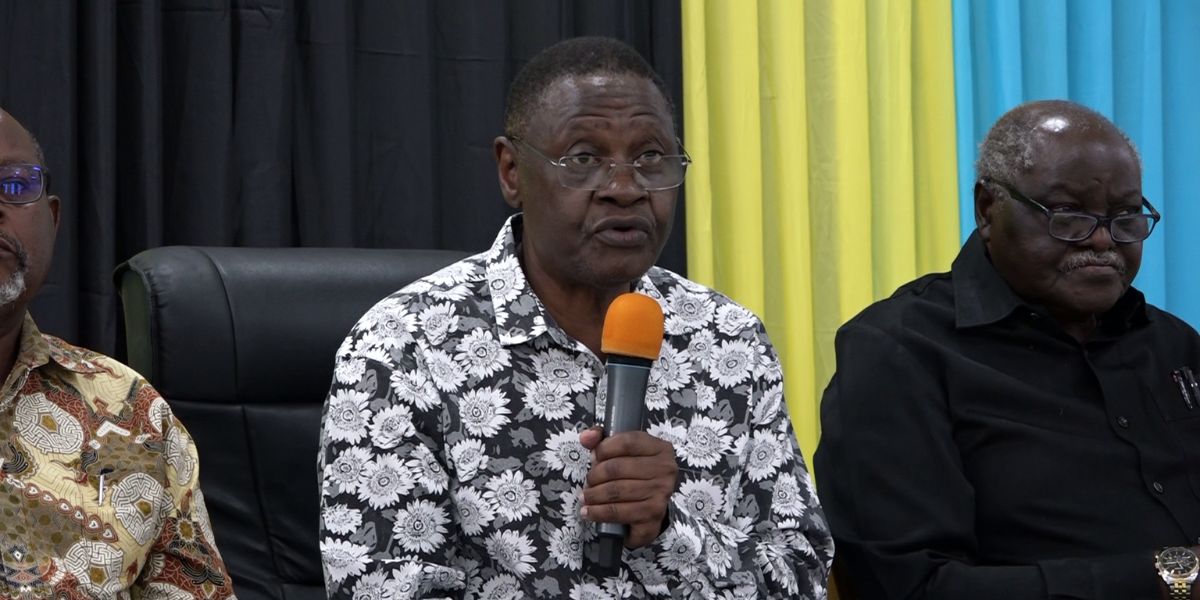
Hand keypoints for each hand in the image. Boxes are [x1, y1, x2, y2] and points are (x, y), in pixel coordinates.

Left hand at [579, 426, 677, 547]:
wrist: (652, 506)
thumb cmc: (636, 475)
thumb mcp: (624, 452)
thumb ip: (603, 440)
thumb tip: (586, 437)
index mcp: (660, 449)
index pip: (628, 442)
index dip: (605, 448)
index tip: (594, 456)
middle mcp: (665, 469)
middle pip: (618, 468)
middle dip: (595, 475)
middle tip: (588, 481)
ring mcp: (660, 493)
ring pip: (616, 491)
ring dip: (594, 495)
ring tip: (585, 496)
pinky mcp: (653, 515)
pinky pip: (618, 512)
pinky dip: (598, 513)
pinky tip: (589, 512)